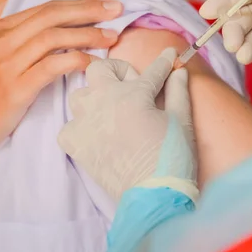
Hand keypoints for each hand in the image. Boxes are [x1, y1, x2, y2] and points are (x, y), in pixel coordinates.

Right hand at [0, 0, 123, 157]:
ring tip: (111, 37)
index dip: (79, 4)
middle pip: (52, 16)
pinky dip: (78, 60)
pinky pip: (53, 67)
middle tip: (116, 9)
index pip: (46, 9)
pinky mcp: (14, 88)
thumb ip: (21, 42)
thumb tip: (61, 32)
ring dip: (87, 35)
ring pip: (54, 38)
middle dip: (88, 10)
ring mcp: (6, 63)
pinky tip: (94, 64)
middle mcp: (0, 41)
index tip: (105, 4)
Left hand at [58, 48, 197, 202]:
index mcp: (134, 93)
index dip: (164, 62)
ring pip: (80, 95)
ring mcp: (86, 122)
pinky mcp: (76, 145)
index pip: (152, 70)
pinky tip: (99, 134)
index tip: (169, 55)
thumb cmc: (172, 157)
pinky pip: (69, 125)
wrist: (154, 196)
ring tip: (114, 111)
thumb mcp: (182, 119)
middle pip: (100, 69)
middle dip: (118, 71)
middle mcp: (104, 101)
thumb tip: (179, 70)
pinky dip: (81, 127)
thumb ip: (178, 90)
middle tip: (134, 86)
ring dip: (96, 97)